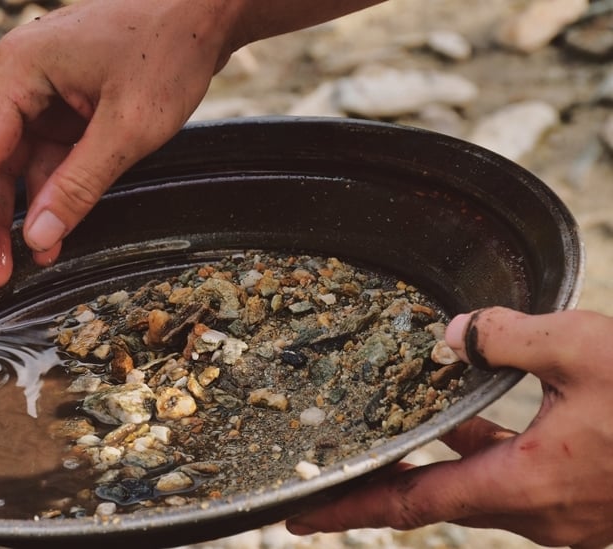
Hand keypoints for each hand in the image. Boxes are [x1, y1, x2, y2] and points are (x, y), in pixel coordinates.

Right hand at [0, 0, 237, 288]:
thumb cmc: (170, 51)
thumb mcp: (129, 129)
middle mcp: (16, 77)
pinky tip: (44, 238)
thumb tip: (38, 238)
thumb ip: (78, 186)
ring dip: (5, 216)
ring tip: (2, 270)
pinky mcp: (59, 104)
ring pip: (6, 164)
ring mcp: (36, 90)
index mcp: (19, 70)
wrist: (204, 11)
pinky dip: (39, 196)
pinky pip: (38, 158)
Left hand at [286, 307, 612, 548]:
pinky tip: (474, 413)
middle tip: (327, 474)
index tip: (295, 518)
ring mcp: (566, 516)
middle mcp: (538, 515)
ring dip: (440, 457)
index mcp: (523, 488)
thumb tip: (452, 336)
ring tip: (394, 429)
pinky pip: (519, 475)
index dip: (346, 508)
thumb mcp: (585, 348)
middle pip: (436, 498)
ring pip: (480, 483)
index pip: (409, 503)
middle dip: (383, 482)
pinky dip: (488, 449)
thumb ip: (508, 336)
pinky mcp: (589, 502)